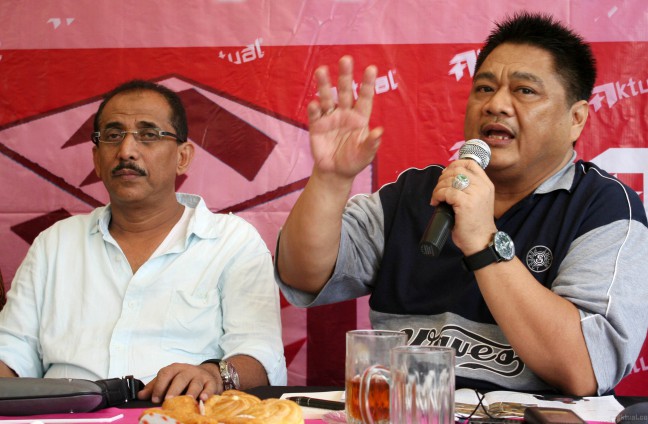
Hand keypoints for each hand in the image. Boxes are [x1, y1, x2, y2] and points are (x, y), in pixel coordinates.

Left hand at [137, 362, 220, 402]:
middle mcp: (187, 370)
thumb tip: (139, 396)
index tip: (154, 399)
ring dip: (191, 391)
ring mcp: (200, 376)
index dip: (159, 386)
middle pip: (180, 378)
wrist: (206, 373)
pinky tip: (202, 399)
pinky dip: (207, 393)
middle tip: (168, 400)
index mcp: (174, 368)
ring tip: (187, 399)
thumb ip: (154, 387)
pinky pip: (209, 387)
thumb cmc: (183, 378)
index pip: (165, 374)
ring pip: (195, 383)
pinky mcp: (210, 382)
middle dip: (174, 389)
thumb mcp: (169, 379)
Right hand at [307, 55, 383, 181]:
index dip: (367, 84)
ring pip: (327, 97)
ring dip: (324, 84)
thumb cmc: (354, 161)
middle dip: (345, 75)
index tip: (371, 68)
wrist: (335, 172)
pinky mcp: (316, 126)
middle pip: (345, 91)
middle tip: (346, 59)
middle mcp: (345, 113)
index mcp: (360, 117)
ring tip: (321, 70)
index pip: (364, 97)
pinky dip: (314, 109)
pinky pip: (315, 115)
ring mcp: (330, 118)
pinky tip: (315, 104)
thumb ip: (371, 144)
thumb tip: (380, 132)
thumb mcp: (365, 155)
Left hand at [431, 159, 496, 254]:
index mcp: (486, 184)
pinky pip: (446, 192)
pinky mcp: (466, 203)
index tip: (445, 175)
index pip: (470, 163)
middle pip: (457, 170)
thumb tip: (448, 178)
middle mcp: (483, 186)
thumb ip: (469, 188)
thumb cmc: (475, 224)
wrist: (481, 242)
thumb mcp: (477, 201)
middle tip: (438, 189)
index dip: (454, 165)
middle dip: (443, 178)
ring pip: (450, 180)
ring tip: (437, 198)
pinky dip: (438, 195)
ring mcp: (475, 194)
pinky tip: (436, 203)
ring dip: (438, 187)